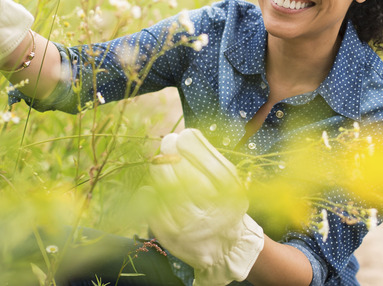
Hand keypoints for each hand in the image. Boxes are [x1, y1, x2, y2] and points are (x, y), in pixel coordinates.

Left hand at [147, 129, 263, 285]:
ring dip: (159, 168)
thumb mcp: (229, 183)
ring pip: (168, 189)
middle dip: (173, 153)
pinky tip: (152, 185)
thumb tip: (187, 135)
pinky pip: (155, 208)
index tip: (184, 134)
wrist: (223, 247)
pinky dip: (150, 193)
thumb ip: (212, 160)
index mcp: (232, 197)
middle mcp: (213, 213)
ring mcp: (191, 226)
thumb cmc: (223, 204)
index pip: (212, 165)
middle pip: (187, 175)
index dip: (194, 146)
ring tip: (159, 159)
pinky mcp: (171, 236)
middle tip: (168, 141)